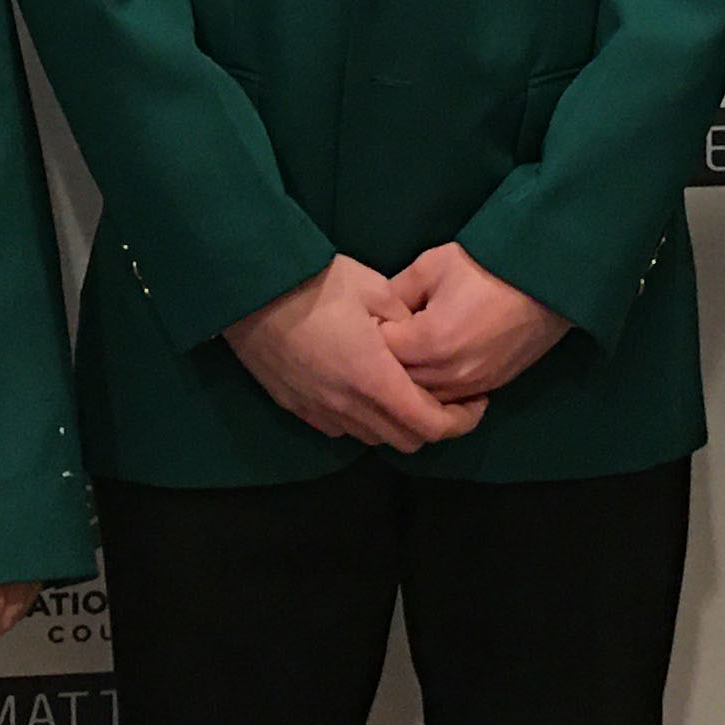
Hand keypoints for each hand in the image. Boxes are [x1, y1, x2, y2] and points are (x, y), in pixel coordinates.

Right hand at [226, 258, 484, 450]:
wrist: (249, 289)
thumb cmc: (315, 283)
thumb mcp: (375, 289)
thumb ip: (407, 323)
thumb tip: (420, 340)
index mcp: (374, 379)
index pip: (431, 425)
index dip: (462, 421)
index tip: (475, 402)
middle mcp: (348, 407)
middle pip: (405, 441)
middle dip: (433, 425)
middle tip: (446, 397)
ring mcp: (319, 412)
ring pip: (373, 438)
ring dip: (395, 423)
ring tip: (403, 392)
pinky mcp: (295, 408)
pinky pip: (340, 428)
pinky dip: (361, 418)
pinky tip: (361, 389)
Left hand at [381, 244, 573, 401]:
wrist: (544, 281)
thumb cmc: (485, 267)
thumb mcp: (431, 266)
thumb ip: (394, 291)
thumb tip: (372, 310)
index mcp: (429, 341)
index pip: (379, 352)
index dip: (369, 335)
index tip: (367, 320)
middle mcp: (448, 373)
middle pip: (397, 382)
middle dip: (384, 362)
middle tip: (380, 339)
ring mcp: (471, 385)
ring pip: (422, 399)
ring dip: (408, 381)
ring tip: (404, 354)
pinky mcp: (489, 388)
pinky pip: (449, 401)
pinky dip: (434, 391)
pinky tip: (429, 370)